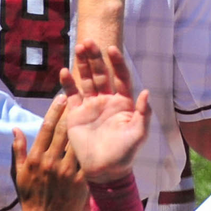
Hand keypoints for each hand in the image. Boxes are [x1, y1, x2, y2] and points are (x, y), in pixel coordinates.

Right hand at [12, 95, 87, 210]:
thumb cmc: (30, 197)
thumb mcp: (18, 174)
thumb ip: (18, 150)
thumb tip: (14, 128)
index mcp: (35, 158)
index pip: (45, 128)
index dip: (54, 111)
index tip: (62, 97)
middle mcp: (50, 162)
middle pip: (63, 130)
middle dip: (72, 111)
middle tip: (81, 96)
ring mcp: (66, 171)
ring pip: (77, 142)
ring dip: (86, 125)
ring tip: (94, 109)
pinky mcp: (80, 181)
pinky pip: (88, 159)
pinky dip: (94, 146)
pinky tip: (102, 134)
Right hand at [59, 42, 149, 184]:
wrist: (105, 169)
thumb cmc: (125, 152)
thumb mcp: (138, 133)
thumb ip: (143, 113)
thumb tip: (146, 92)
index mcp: (124, 101)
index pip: (121, 76)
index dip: (117, 63)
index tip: (112, 49)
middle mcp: (108, 99)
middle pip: (102, 73)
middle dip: (96, 57)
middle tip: (89, 41)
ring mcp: (92, 105)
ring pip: (87, 80)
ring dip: (83, 64)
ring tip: (79, 47)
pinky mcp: (77, 114)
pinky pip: (72, 95)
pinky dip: (68, 83)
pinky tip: (64, 71)